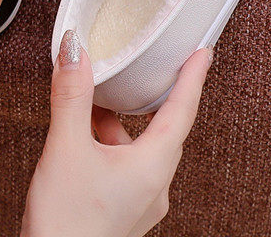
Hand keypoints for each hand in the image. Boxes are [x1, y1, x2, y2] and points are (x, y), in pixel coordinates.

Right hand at [21, 31, 210, 236]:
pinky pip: (126, 165)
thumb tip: (76, 51)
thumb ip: (72, 96)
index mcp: (152, 167)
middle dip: (153, 96)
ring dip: (120, 122)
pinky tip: (84, 137)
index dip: (193, 77)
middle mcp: (154, 185)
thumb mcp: (66, 148)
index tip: (203, 53)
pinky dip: (109, 143)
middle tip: (154, 67)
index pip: (181, 111)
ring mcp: (140, 201)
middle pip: (163, 128)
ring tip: (95, 101)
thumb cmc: (67, 223)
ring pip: (139, 147)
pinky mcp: (123, 210)